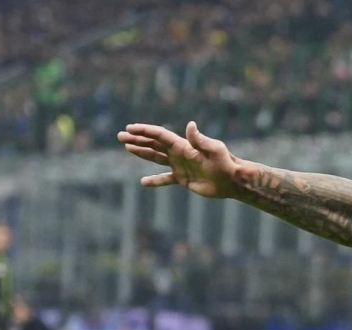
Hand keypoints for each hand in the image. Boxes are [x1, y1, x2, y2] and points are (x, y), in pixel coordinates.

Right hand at [118, 121, 241, 198]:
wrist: (232, 180)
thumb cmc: (225, 163)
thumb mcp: (214, 150)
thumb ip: (200, 140)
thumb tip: (190, 125)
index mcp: (183, 145)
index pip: (159, 135)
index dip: (144, 131)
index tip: (130, 128)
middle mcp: (179, 153)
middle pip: (153, 144)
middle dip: (137, 139)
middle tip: (120, 136)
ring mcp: (179, 165)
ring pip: (155, 157)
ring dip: (141, 152)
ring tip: (127, 147)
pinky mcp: (183, 178)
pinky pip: (165, 179)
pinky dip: (155, 181)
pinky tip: (143, 182)